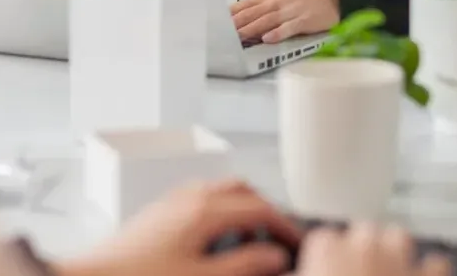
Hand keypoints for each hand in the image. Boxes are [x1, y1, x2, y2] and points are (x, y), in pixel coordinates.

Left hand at [57, 180, 300, 275]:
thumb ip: (243, 266)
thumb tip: (274, 257)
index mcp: (204, 210)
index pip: (259, 207)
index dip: (285, 225)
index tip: (297, 243)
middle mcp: (188, 197)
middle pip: (241, 190)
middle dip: (265, 211)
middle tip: (278, 239)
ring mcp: (171, 202)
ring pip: (220, 192)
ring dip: (241, 210)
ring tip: (250, 243)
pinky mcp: (158, 213)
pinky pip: (200, 200)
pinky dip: (220, 214)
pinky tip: (216, 243)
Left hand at [230, 0, 339, 43]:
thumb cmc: (301, 2)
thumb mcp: (277, 1)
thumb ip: (258, 11)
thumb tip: (236, 22)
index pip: (243, 6)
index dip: (229, 16)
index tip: (214, 25)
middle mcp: (275, 3)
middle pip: (252, 13)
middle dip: (236, 24)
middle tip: (221, 34)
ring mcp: (289, 11)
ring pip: (267, 20)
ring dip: (252, 29)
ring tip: (238, 38)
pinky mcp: (303, 20)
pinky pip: (289, 27)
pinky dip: (278, 33)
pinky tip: (268, 39)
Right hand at [296, 222, 449, 275]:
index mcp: (327, 250)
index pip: (323, 240)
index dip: (324, 258)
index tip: (324, 273)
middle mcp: (363, 246)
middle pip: (362, 232)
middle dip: (360, 250)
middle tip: (356, 275)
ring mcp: (399, 260)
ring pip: (398, 237)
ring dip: (394, 251)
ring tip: (387, 272)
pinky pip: (435, 263)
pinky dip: (430, 272)